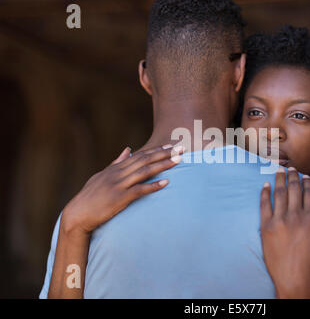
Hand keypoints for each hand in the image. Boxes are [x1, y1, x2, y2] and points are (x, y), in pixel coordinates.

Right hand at [61, 144, 183, 235]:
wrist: (77, 214)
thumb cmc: (89, 197)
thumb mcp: (101, 176)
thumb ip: (116, 163)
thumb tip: (128, 149)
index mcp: (115, 168)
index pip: (140, 155)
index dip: (156, 150)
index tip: (170, 146)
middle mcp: (118, 174)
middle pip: (145, 160)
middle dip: (165, 153)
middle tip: (181, 148)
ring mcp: (119, 185)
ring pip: (145, 171)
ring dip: (163, 165)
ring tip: (178, 161)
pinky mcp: (119, 198)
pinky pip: (139, 190)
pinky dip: (153, 186)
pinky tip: (166, 183)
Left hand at [260, 167, 309, 298]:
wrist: (294, 277)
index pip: (309, 193)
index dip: (307, 182)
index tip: (305, 176)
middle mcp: (295, 216)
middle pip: (294, 189)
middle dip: (293, 176)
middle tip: (291, 168)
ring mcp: (280, 220)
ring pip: (279, 193)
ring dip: (279, 179)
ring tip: (279, 170)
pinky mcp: (266, 226)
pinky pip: (264, 205)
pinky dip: (265, 193)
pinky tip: (265, 184)